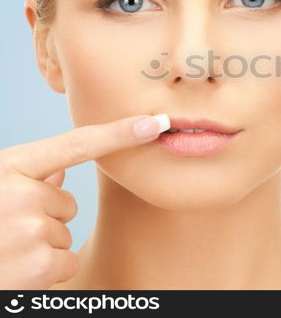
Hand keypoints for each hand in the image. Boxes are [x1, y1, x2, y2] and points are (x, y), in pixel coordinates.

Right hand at [0, 114, 168, 288]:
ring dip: (41, 244)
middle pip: (66, 201)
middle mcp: (18, 193)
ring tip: (5, 250)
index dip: (119, 133)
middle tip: (4, 232)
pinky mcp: (39, 265)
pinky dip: (46, 270)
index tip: (155, 122)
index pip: (76, 144)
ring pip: (64, 230)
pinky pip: (66, 259)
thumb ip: (26, 177)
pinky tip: (16, 270)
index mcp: (8, 167)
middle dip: (43, 217)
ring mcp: (29, 229)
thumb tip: (60, 171)